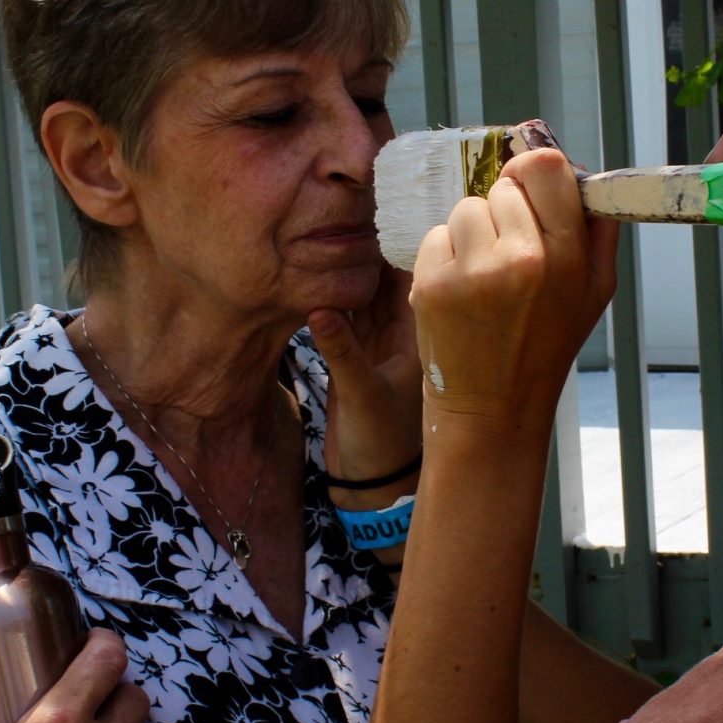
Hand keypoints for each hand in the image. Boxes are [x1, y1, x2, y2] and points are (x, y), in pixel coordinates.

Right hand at [310, 264, 423, 489]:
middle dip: (357, 268)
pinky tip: (307, 292)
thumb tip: (318, 308)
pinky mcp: (352, 362)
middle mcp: (397, 339)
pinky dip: (329, 310)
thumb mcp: (361, 393)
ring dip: (341, 288)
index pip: (405, 284)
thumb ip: (341, 351)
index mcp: (416, 340)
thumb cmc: (382, 441)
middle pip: (378, 289)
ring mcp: (374, 349)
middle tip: (322, 246)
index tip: (350, 242)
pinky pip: (342, 325)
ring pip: (359, 305)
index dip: (381, 262)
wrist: (372, 481)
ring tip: (311, 263)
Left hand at [410, 148, 618, 436]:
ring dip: (471, 232)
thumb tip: (584, 174)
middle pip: (502, 186)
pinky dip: (443, 256)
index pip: (544, 166)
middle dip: (504, 210)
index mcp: (566, 256)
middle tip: (507, 252)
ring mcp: (472, 271)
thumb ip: (597, 232)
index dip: (532, 171)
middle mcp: (521, 258)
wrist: (492, 407)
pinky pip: (435, 236)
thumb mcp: (594, 294)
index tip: (526, 190)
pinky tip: (458, 291)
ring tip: (482, 275)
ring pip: (465, 208)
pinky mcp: (431, 283)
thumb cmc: (545, 347)